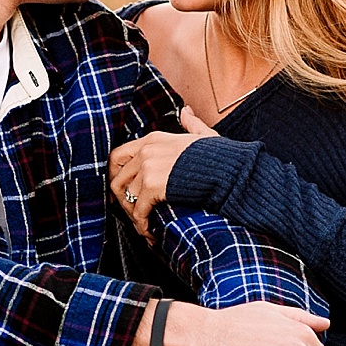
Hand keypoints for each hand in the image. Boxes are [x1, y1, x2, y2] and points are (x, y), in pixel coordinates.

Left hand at [109, 108, 217, 240]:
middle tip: (134, 215)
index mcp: (153, 138)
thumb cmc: (220, 156)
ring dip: (134, 216)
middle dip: (123, 201)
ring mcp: (148, 167)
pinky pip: (139, 210)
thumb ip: (191, 124)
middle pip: (118, 179)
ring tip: (144, 227)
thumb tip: (186, 111)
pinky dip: (143, 225)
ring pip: (127, 198)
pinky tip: (151, 233)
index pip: (118, 156)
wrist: (228, 169)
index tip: (122, 192)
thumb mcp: (203, 135)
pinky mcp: (152, 184)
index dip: (117, 176)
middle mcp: (146, 150)